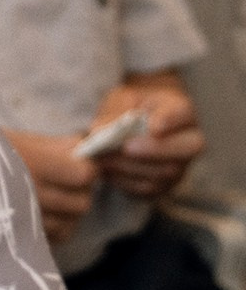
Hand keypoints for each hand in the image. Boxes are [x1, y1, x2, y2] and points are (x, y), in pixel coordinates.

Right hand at [2, 128, 97, 243]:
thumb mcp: (13, 138)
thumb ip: (52, 146)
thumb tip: (86, 147)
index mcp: (33, 164)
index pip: (84, 175)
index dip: (85, 169)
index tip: (74, 164)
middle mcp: (31, 194)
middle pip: (82, 203)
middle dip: (79, 192)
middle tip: (64, 183)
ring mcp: (24, 219)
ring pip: (69, 225)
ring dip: (66, 214)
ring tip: (49, 200)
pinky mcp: (17, 237)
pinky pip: (52, 239)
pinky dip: (53, 229)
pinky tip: (39, 215)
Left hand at [91, 72, 201, 201]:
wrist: (123, 130)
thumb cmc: (125, 109)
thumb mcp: (118, 101)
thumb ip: (113, 113)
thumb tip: (100, 129)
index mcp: (180, 109)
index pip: (184, 112)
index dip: (171, 120)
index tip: (153, 126)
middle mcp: (188, 140)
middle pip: (189, 148)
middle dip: (157, 149)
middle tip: (127, 147)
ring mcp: (180, 166)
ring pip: (166, 171)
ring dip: (132, 166)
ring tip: (104, 158)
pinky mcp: (164, 186)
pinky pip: (149, 189)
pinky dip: (126, 180)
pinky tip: (107, 170)